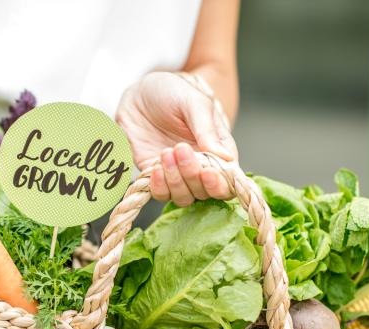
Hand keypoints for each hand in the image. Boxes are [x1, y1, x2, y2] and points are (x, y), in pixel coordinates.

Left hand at [116, 72, 236, 206]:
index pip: (228, 180)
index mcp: (219, 150)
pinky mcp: (156, 177)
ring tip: (165, 153)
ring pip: (184, 197)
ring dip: (175, 181)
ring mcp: (178, 174)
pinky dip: (158, 186)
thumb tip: (226, 158)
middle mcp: (200, 167)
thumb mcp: (194, 102)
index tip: (207, 173)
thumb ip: (207, 129)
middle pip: (205, 192)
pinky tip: (155, 169)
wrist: (140, 92)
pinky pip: (160, 193)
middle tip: (179, 149)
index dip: (219, 183)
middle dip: (192, 176)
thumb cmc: (174, 92)